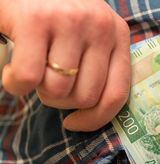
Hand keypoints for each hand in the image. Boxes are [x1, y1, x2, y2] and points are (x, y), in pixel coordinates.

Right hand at [0, 0, 130, 130]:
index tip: (74, 123)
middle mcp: (100, 27)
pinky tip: (12, 72)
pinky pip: (28, 78)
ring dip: (39, 92)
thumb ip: (100, 63)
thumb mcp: (91, 34)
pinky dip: (15, 85)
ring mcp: (70, 22)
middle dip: (62, 102)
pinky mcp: (35, 20)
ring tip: (33, 72)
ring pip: (58, 91)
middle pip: (86, 97)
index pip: (117, 93)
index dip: (96, 119)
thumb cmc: (58, 15)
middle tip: (48, 83)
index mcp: (118, 34)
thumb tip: (93, 113)